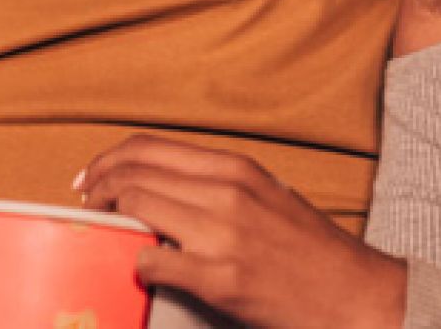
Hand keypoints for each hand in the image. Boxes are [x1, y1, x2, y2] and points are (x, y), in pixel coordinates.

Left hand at [78, 135, 406, 328]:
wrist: (352, 293)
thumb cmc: (309, 249)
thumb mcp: (268, 195)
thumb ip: (218, 186)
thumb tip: (162, 186)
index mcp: (237, 169)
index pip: (150, 147)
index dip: (109, 160)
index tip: (91, 178)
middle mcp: (228, 192)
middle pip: (134, 174)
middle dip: (98, 190)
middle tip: (87, 207)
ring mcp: (223, 234)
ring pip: (137, 208)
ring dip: (109, 221)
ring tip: (104, 234)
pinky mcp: (221, 278)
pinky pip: (153, 261)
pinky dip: (137, 264)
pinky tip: (143, 269)